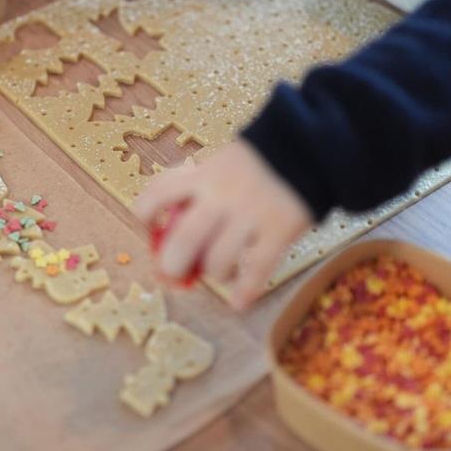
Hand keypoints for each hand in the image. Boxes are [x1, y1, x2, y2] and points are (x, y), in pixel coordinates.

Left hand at [134, 140, 313, 309]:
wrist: (305, 147)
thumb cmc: (254, 163)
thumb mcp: (217, 162)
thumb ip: (192, 186)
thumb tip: (161, 224)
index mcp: (202, 175)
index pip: (158, 194)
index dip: (145, 215)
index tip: (148, 228)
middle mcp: (222, 194)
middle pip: (185, 239)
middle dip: (173, 265)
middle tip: (174, 272)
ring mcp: (251, 213)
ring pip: (219, 260)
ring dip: (214, 275)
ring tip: (221, 275)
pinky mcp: (280, 229)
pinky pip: (258, 269)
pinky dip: (245, 291)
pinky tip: (238, 302)